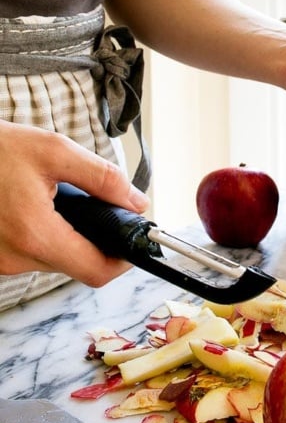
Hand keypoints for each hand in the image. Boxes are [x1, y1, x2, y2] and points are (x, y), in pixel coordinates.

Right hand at [0, 120, 148, 283]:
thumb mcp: (55, 151)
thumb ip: (102, 178)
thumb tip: (136, 203)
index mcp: (34, 235)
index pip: (95, 271)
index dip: (123, 258)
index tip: (134, 238)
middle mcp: (15, 258)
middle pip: (78, 265)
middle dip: (97, 238)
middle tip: (102, 205)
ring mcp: (2, 261)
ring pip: (56, 259)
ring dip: (71, 235)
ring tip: (67, 199)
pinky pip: (35, 253)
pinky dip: (48, 233)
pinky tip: (44, 206)